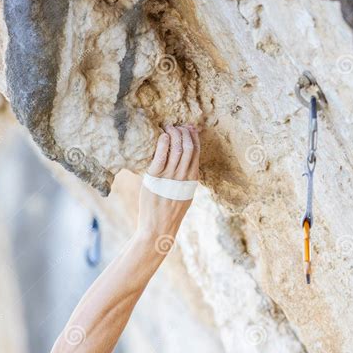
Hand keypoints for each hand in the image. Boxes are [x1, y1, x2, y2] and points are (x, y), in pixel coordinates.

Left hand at [136, 125, 199, 245]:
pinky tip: (162, 136)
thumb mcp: (184, 193)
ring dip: (173, 133)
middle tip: (175, 125)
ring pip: (178, 148)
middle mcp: (184, 176)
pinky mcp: (155, 179)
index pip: (197, 150)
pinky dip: (163, 143)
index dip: (193, 135)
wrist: (159, 226)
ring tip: (167, 127)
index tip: (187, 127)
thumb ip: (186, 177)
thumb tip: (185, 162)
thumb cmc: (169, 210)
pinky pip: (161, 156)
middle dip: (183, 131)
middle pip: (189, 146)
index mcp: (192, 178)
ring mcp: (170, 177)